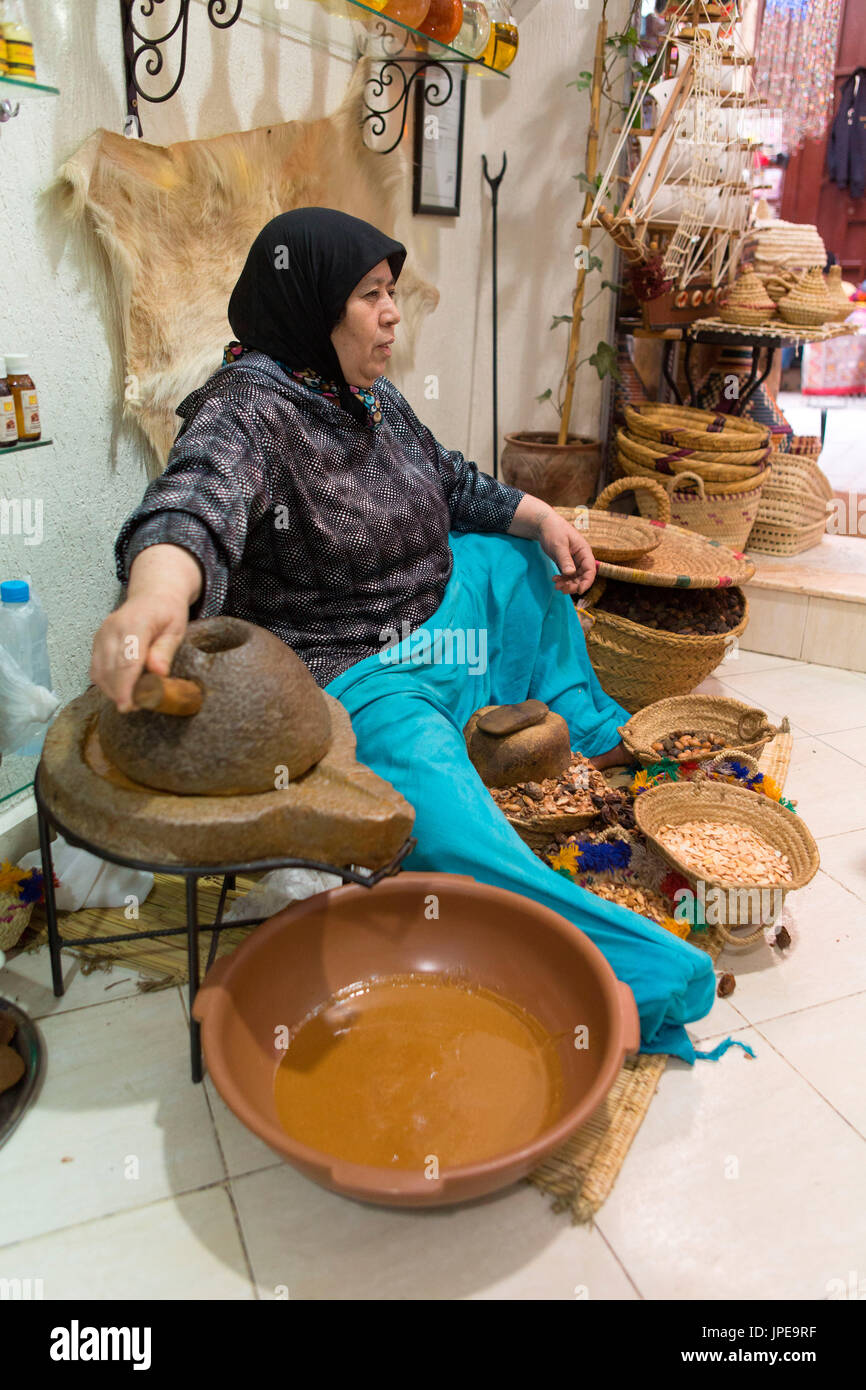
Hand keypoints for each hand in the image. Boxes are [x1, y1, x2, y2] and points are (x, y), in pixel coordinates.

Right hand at [89, 592, 189, 712]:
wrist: (153, 595)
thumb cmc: (167, 612)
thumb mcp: (176, 630)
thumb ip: (165, 651)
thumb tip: (159, 672)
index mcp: (135, 623)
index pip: (127, 660)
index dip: (126, 687)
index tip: (128, 706)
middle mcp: (113, 628)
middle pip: (110, 669)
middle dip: (120, 693)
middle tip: (135, 707)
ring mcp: (102, 634)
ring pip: (100, 671)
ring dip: (112, 690)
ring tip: (131, 700)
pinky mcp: (97, 640)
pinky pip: (96, 668)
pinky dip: (106, 682)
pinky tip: (120, 689)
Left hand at [537, 511, 596, 595]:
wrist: (544, 524)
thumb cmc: (553, 531)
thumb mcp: (559, 545)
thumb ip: (565, 559)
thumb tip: (570, 573)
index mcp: (584, 551)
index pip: (590, 569)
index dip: (587, 582)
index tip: (579, 591)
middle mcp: (581, 557)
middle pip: (583, 576)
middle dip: (574, 585)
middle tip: (562, 589)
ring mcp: (574, 560)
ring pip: (575, 577)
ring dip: (567, 584)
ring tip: (556, 585)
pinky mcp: (566, 563)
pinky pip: (567, 575)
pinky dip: (562, 580)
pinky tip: (554, 579)